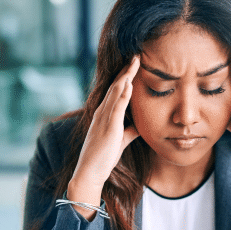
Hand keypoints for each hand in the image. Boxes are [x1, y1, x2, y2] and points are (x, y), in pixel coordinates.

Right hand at [71, 55, 140, 190]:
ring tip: (135, 63)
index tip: (134, 65)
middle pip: (115, 87)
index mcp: (104, 115)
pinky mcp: (108, 129)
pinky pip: (116, 109)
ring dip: (126, 77)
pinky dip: (123, 95)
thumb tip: (141, 125)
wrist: (89, 173)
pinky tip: (129, 84)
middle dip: (126, 71)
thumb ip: (130, 131)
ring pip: (115, 93)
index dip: (125, 77)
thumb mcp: (120, 141)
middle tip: (137, 56)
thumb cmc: (103, 158)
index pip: (115, 91)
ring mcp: (104, 120)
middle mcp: (102, 113)